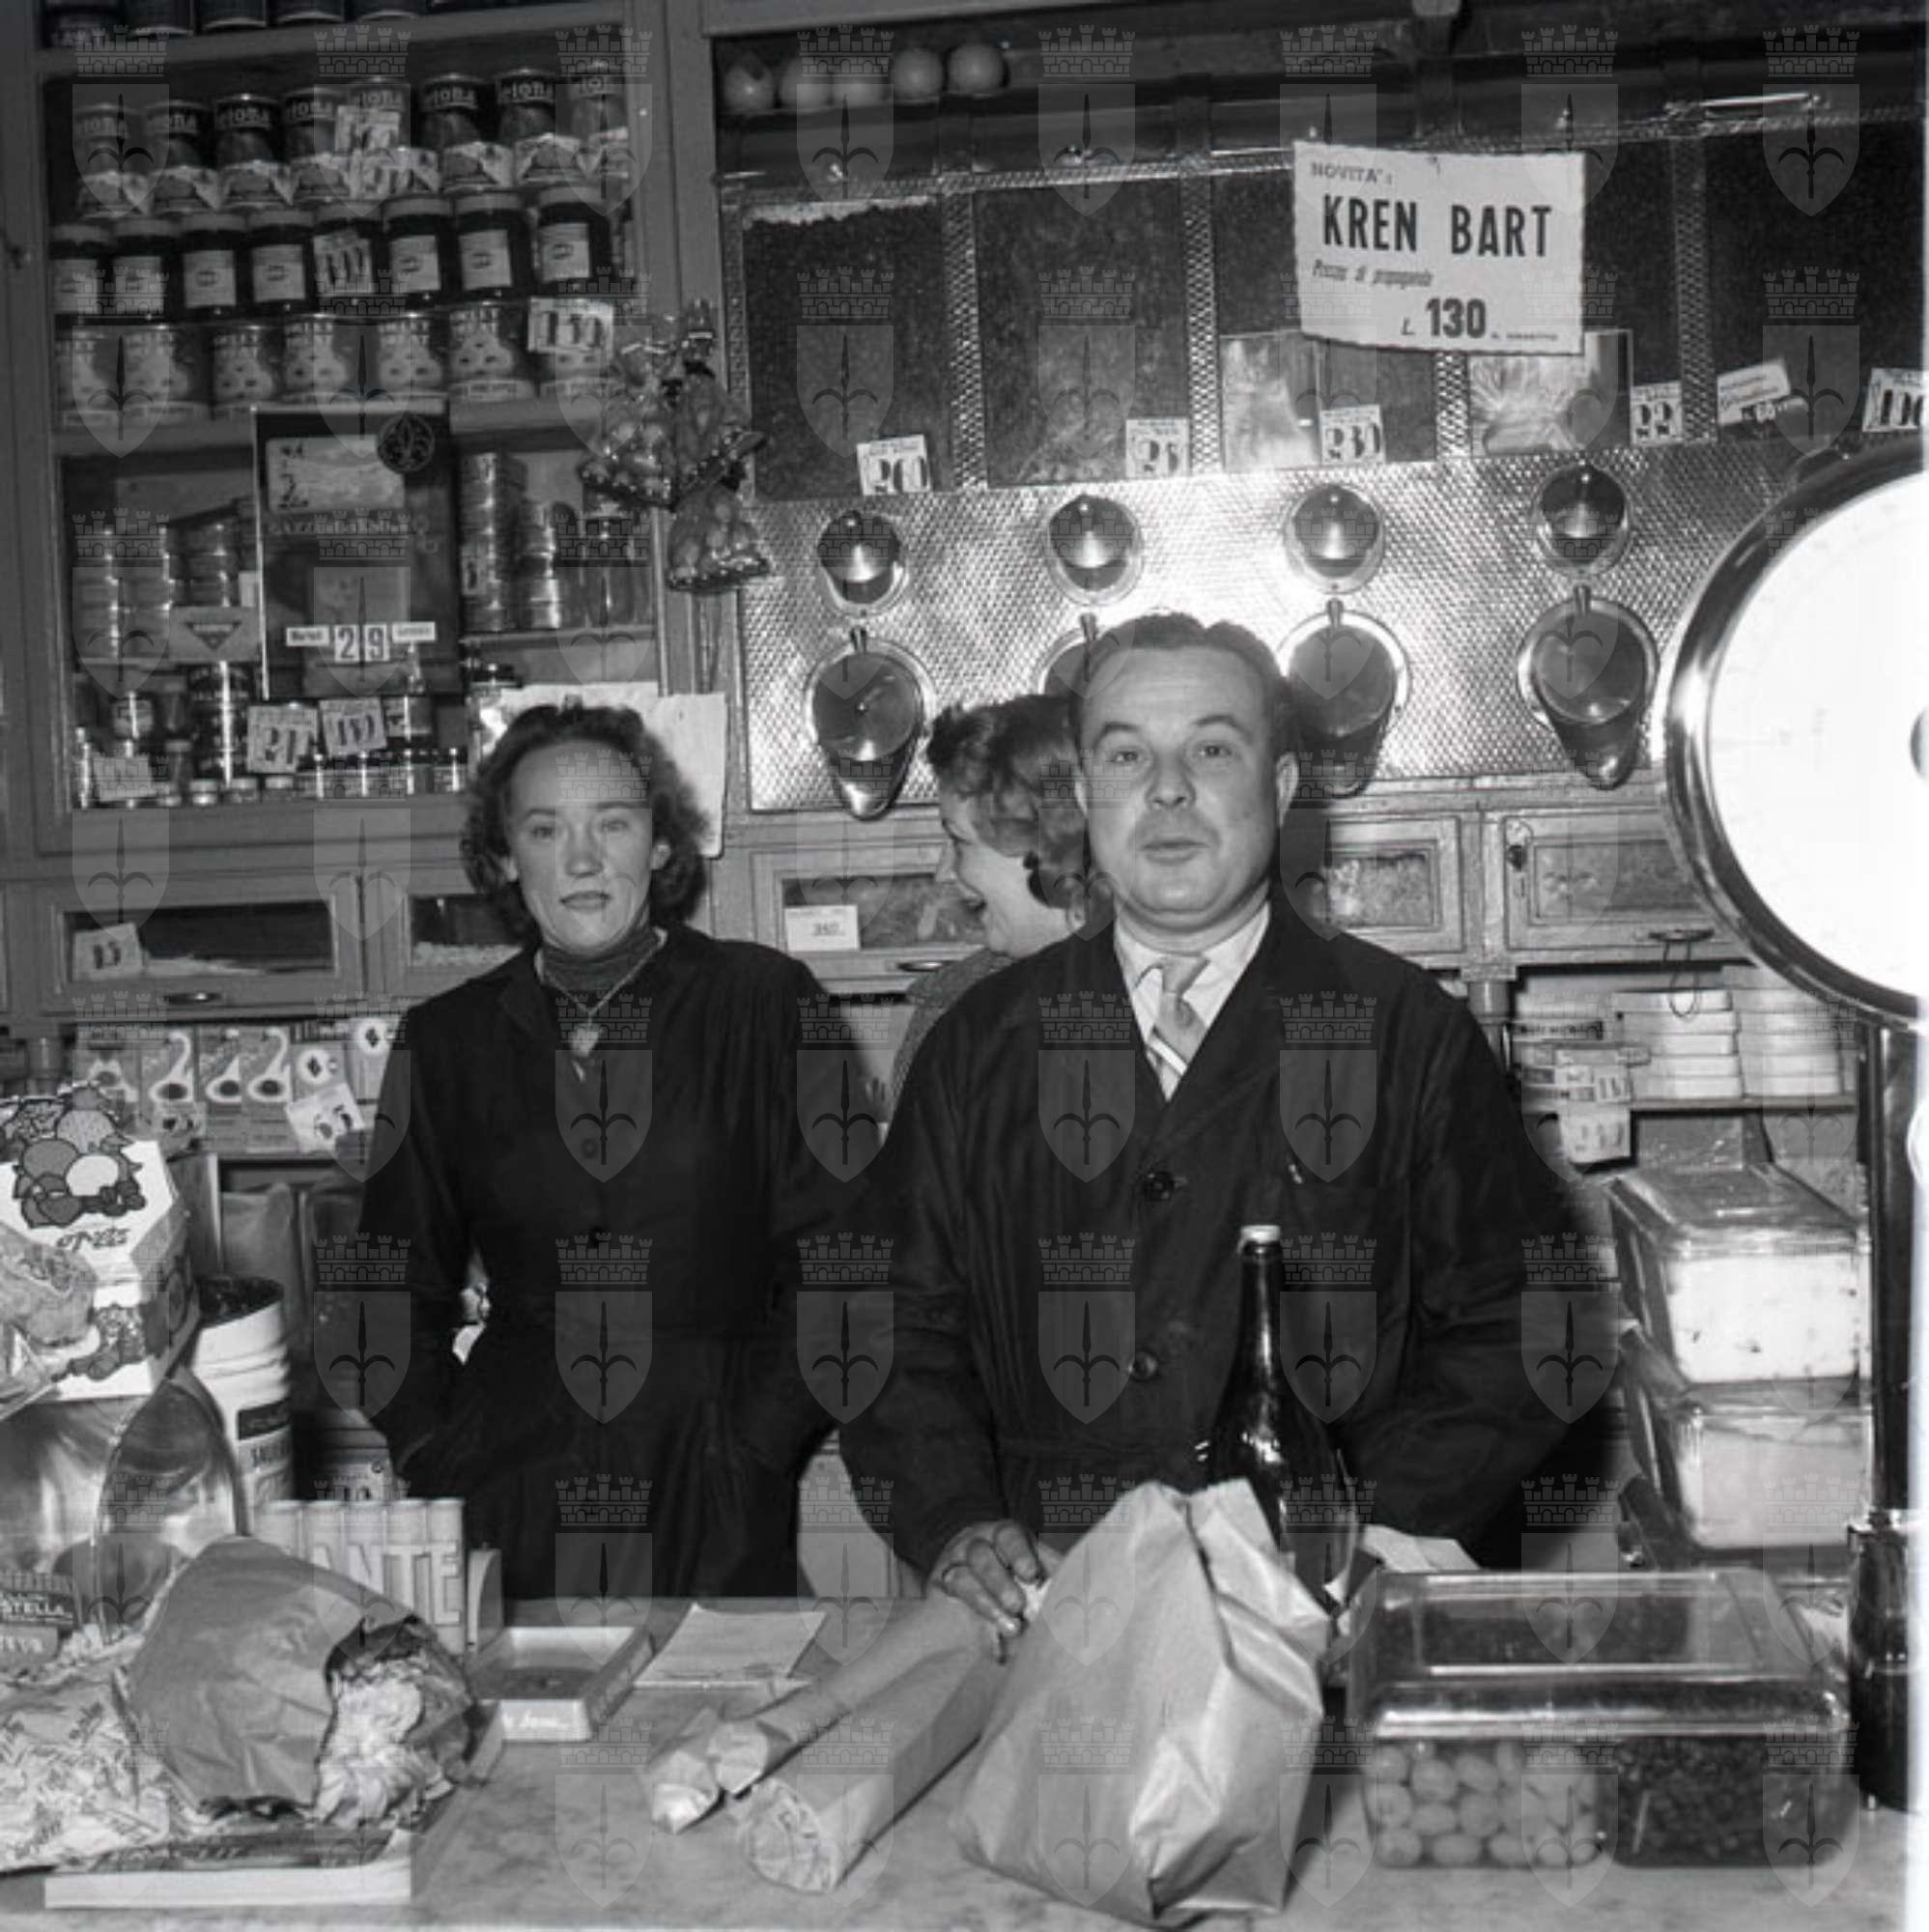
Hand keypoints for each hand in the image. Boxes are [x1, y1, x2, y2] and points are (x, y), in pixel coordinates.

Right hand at [929, 1519, 1043, 1640]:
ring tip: (1011, 1629)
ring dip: (987, 1605)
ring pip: (961, 1579)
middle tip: (1018, 1606)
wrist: (973, 1577)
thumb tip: (1076, 1587)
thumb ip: (1053, 1573)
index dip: (1019, 1554)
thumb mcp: (1036, 1564)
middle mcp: (973, 1546)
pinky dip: (969, 1625)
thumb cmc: (1016, 1574)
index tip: (1031, 1575)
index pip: (1008, 1536)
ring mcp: (952, 1566)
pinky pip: (947, 1606)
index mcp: (1002, 1535)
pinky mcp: (938, 1592)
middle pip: (981, 1556)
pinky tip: (992, 1644)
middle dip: (999, 1582)